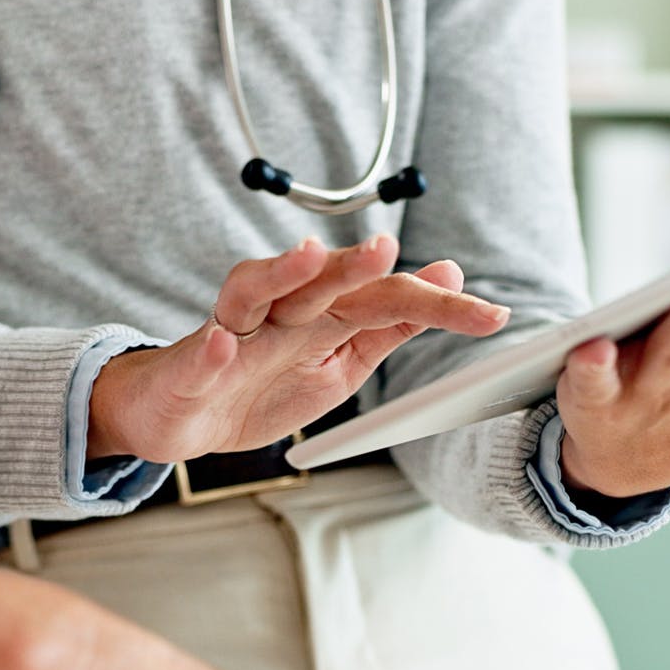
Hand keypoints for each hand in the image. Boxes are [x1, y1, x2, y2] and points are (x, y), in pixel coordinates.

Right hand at [88, 235, 510, 461]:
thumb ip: (389, 324)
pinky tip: (225, 346)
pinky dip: (210, 351)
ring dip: (279, 274)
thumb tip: (448, 279)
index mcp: (320, 317)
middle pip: (318, 282)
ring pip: (250, 293)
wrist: (178, 417)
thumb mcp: (339, 363)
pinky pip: (198, 356)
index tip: (490, 316)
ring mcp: (230, 335)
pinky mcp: (187, 369)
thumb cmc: (260, 385)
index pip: (382, 299)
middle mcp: (277, 314)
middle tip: (391, 251)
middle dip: (354, 265)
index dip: (435, 305)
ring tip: (308, 262)